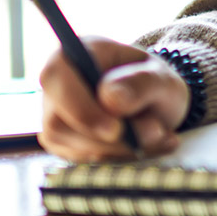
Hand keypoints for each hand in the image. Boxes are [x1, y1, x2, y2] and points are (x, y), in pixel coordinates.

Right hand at [37, 35, 190, 161]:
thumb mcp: (160, 77)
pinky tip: (148, 146)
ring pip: (74, 147)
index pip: (56, 78)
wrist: (155, 104)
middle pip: (59, 123)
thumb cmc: (152, 82)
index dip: (80, 107)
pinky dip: (121, 159)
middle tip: (153, 132)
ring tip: (158, 133)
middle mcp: (57, 87)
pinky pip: (86, 161)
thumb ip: (140, 83)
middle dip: (108, 138)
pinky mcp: (64, 145)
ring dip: (121, 149)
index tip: (115, 129)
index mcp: (75, 54)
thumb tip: (111, 98)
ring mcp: (56, 118)